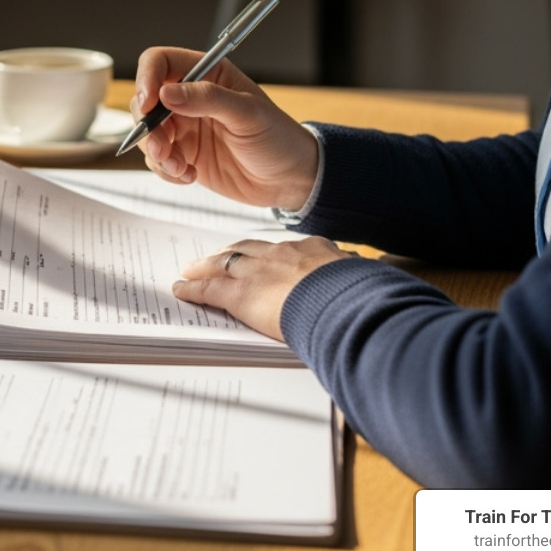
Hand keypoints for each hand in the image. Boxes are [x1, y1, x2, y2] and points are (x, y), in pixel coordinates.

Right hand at [130, 48, 319, 210]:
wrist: (289, 181)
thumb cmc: (278, 139)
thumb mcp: (248, 114)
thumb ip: (207, 99)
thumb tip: (167, 92)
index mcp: (208, 74)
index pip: (161, 62)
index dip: (147, 79)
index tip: (148, 104)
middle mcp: (190, 98)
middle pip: (145, 100)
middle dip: (148, 126)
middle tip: (162, 148)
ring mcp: (185, 127)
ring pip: (148, 133)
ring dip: (157, 153)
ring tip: (181, 167)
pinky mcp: (184, 154)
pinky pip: (157, 160)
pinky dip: (166, 170)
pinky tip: (190, 175)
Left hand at [172, 237, 350, 340]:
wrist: (346, 302)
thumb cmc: (361, 297)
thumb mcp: (363, 282)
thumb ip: (357, 282)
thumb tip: (368, 285)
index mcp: (314, 250)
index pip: (284, 249)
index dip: (267, 254)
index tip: (261, 257)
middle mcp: (282, 254)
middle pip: (247, 249)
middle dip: (230, 253)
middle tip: (216, 256)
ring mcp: (259, 271)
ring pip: (223, 263)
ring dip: (205, 266)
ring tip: (191, 270)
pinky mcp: (241, 294)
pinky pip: (210, 289)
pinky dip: (193, 289)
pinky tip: (182, 290)